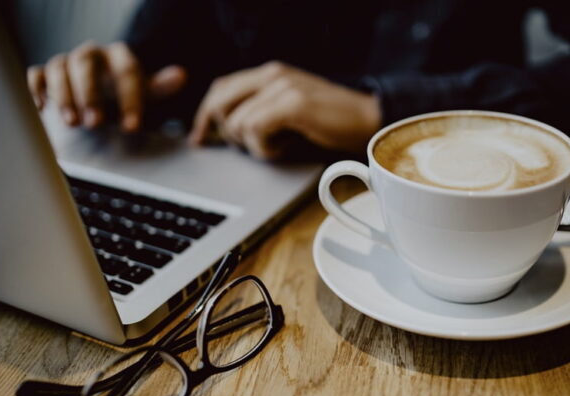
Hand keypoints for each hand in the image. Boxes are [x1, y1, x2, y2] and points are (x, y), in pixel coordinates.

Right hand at [27, 42, 186, 131]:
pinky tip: (44, 108)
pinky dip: (37, 90)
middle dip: (90, 94)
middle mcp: (91, 55)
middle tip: (96, 123)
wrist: (102, 102)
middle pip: (85, 63)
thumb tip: (181, 75)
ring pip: (59, 67)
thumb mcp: (146, 95)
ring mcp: (66, 63)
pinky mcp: (46, 75)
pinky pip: (36, 75)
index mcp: (119, 57)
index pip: (126, 71)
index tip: (132, 126)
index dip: (130, 98)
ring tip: (72, 122)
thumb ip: (160, 87)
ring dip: (64, 95)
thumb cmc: (124, 98)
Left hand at [190, 61, 380, 158]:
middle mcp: (272, 74)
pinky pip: (254, 130)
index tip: (200, 139)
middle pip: (219, 103)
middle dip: (228, 133)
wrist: (369, 122)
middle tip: (256, 146)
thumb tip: (224, 131)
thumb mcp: (289, 113)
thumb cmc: (331, 124)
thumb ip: (260, 111)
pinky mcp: (292, 104)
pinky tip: (286, 148)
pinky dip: (266, 148)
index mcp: (269, 74)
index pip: (220, 89)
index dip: (204, 116)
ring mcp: (282, 87)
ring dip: (255, 145)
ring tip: (281, 145)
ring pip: (237, 123)